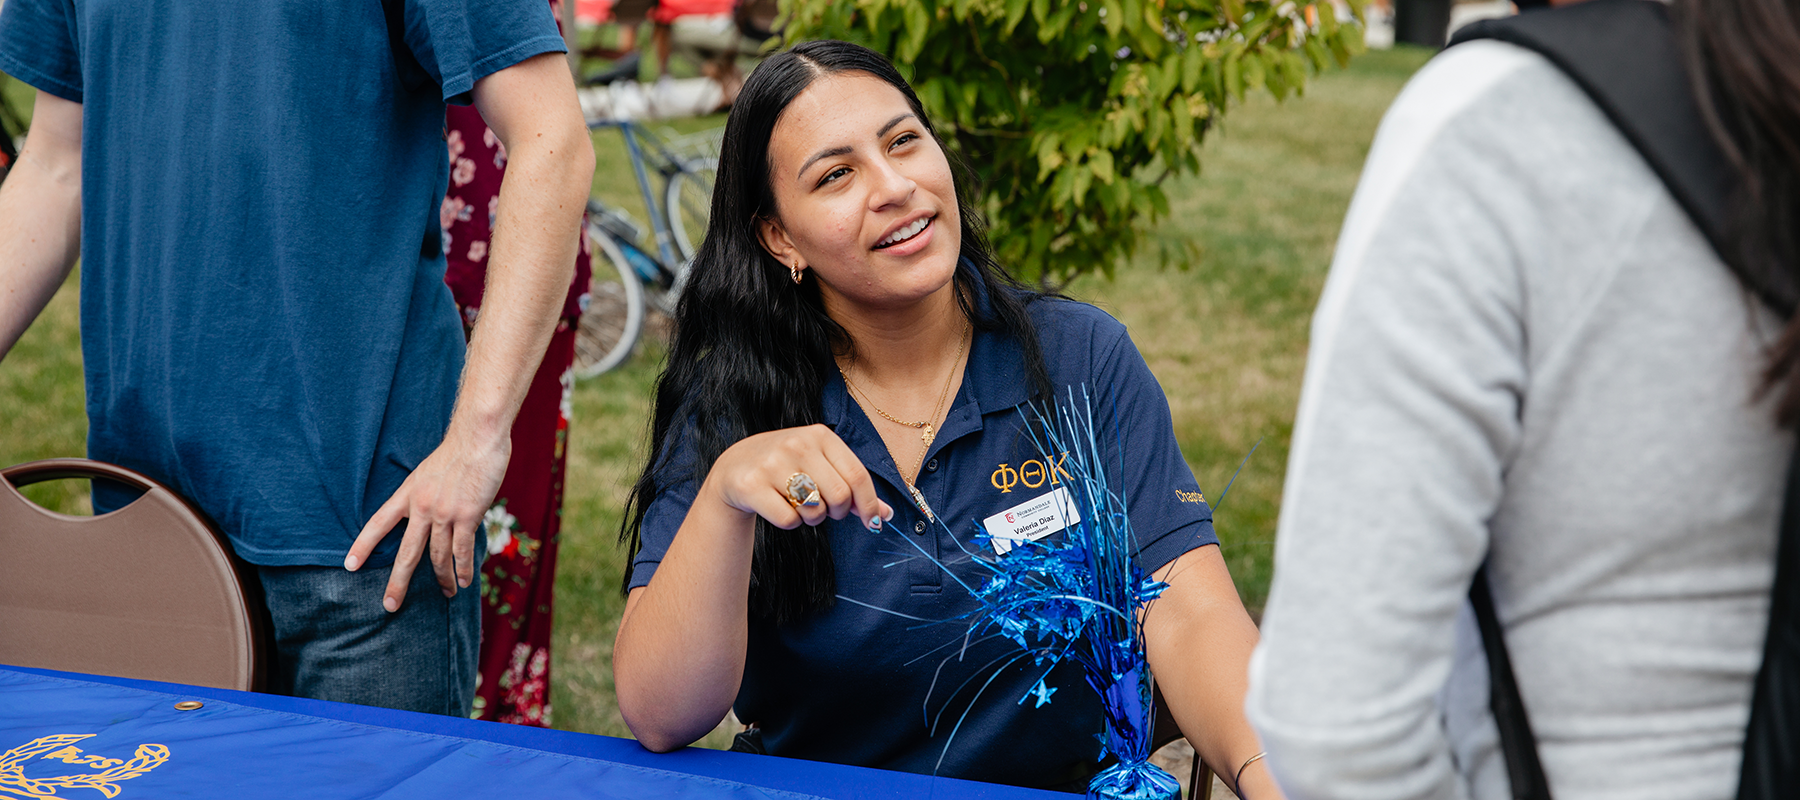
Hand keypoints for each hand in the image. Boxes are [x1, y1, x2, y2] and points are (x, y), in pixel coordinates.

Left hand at [343, 426, 511, 611]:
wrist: (477, 438)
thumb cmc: (458, 451)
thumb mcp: (428, 472)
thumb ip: (425, 495)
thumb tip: (430, 515)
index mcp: (408, 494)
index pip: (378, 523)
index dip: (363, 546)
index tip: (349, 566)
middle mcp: (421, 507)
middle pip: (406, 553)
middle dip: (398, 583)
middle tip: (390, 605)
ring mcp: (444, 513)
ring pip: (438, 556)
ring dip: (442, 579)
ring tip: (446, 594)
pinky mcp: (467, 516)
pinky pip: (462, 550)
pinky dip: (464, 569)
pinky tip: (464, 581)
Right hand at [703, 424, 893, 532]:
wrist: (735, 466)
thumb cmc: (788, 468)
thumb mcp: (821, 465)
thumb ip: (854, 488)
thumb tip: (887, 515)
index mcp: (819, 435)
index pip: (857, 475)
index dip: (869, 504)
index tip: (874, 523)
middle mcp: (797, 444)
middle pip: (839, 495)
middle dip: (838, 512)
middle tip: (828, 511)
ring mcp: (772, 463)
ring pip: (814, 509)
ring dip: (813, 518)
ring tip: (800, 505)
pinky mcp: (752, 485)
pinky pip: (789, 520)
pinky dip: (790, 522)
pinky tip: (779, 507)